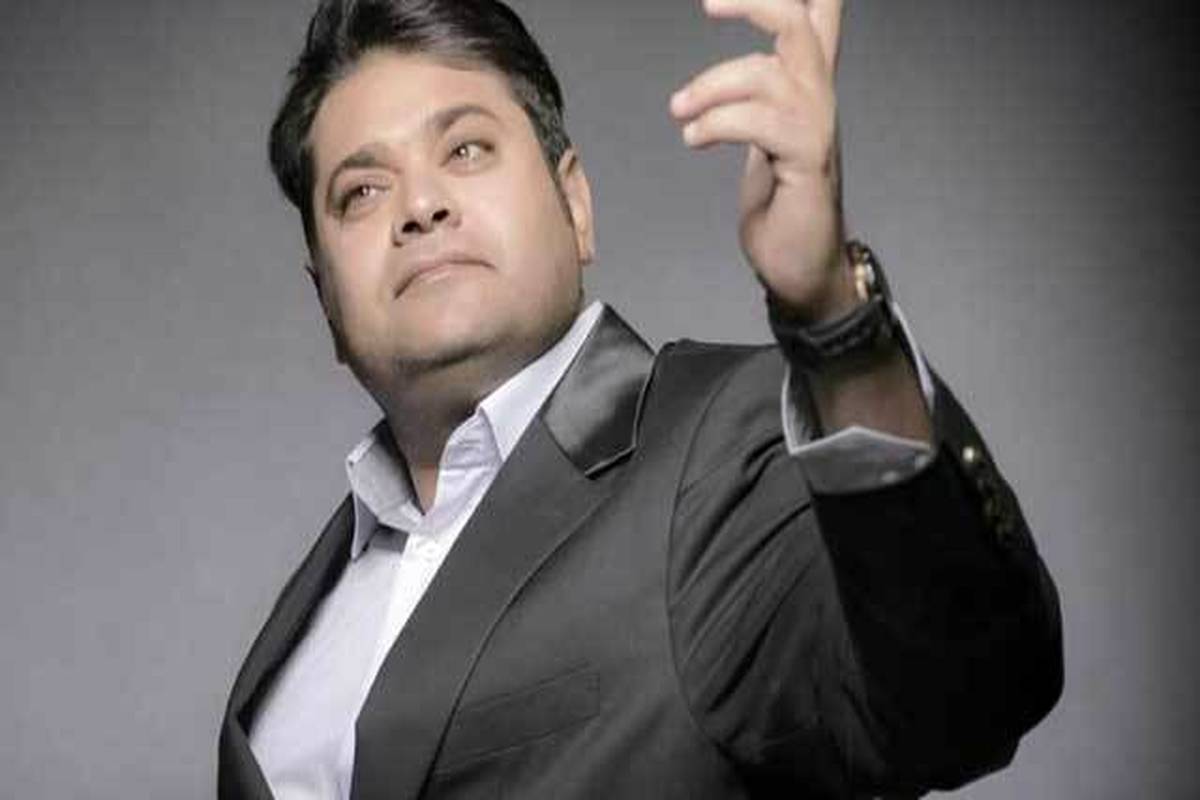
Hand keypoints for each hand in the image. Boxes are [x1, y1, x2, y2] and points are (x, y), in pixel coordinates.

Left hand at [671, 0, 852, 322]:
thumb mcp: (765, 138)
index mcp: (807, 89)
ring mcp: (816, 129)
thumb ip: (757, 101)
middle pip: (799, 23)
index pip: (822, 17)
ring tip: (680, 111)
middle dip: (753, 3)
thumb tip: (734, 77)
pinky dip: (718, 124)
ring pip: (768, 74)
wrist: (803, 268)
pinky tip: (695, 138)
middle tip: (709, 5)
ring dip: (712, 87)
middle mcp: (818, 100)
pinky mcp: (807, 161)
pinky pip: (761, 122)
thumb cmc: (783, 207)